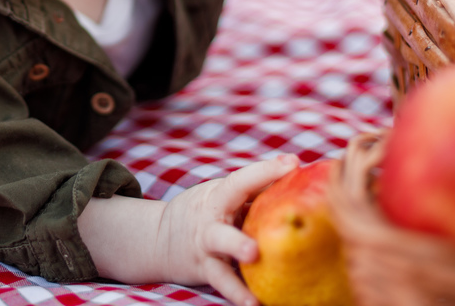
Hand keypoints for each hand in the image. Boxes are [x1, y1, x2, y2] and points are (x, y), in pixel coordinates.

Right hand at [78, 154, 299, 304]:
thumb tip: (297, 172)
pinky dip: (238, 295)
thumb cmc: (205, 211)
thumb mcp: (222, 194)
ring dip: (236, 284)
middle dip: (237, 243)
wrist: (157, 238)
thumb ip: (253, 189)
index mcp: (216, 198)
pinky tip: (255, 303)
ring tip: (253, 299)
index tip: (292, 164)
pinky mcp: (207, 273)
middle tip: (255, 251)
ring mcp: (206, 254)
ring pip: (219, 270)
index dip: (266, 172)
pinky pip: (224, 286)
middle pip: (221, 235)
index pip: (241, 182)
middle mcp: (208, 226)